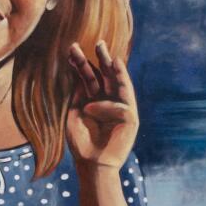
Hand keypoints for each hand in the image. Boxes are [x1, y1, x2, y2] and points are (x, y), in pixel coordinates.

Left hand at [65, 41, 138, 170]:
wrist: (91, 163)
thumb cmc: (81, 141)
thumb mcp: (76, 110)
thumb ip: (80, 91)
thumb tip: (78, 67)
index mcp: (95, 98)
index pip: (90, 77)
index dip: (82, 63)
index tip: (73, 50)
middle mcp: (109, 100)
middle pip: (107, 76)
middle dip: (103, 59)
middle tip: (99, 42)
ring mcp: (122, 109)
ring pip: (120, 84)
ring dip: (116, 70)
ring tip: (110, 56)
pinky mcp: (131, 120)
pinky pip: (120, 106)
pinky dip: (104, 106)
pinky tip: (90, 108)